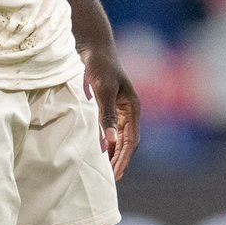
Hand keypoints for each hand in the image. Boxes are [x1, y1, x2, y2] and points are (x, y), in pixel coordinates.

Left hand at [79, 42, 140, 179]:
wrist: (93, 45)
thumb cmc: (99, 65)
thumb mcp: (102, 90)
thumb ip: (106, 115)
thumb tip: (109, 142)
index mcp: (132, 108)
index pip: (130, 141)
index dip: (123, 159)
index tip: (114, 175)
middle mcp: (128, 111)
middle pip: (127, 142)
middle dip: (120, 160)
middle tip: (110, 179)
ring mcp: (120, 108)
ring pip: (119, 137)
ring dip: (113, 153)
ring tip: (104, 169)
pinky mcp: (109, 105)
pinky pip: (110, 129)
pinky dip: (106, 141)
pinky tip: (98, 149)